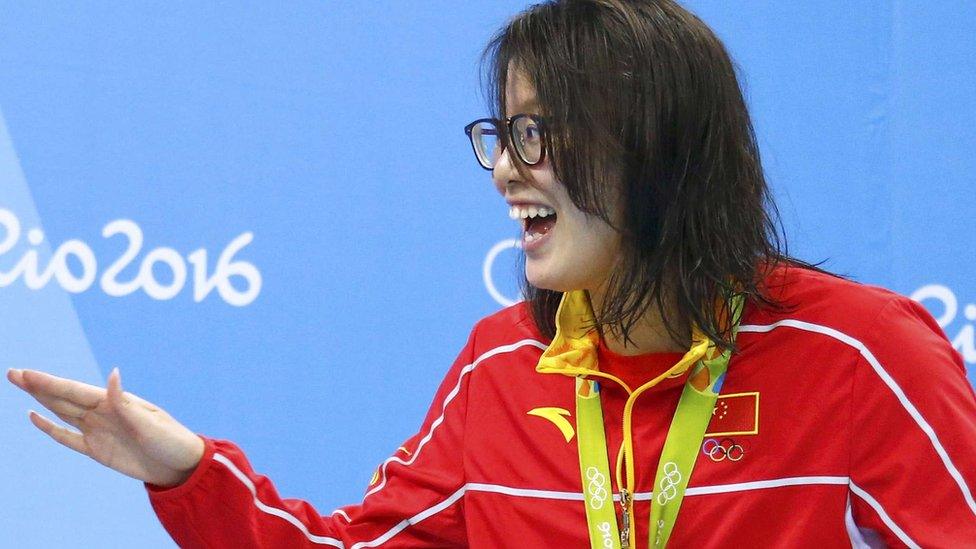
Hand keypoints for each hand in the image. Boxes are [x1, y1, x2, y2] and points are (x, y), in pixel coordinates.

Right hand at [6, 367, 204, 487]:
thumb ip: (125, 403)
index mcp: (115, 403)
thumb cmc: (171, 440)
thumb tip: (112, 373)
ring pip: (62, 413)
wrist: (180, 466)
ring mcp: (98, 431)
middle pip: (63, 398)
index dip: (49, 382)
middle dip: (38, 386)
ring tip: (22, 385)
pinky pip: (68, 438)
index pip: (75, 390)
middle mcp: (103, 414)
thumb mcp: (150, 423)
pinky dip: (50, 428)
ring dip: (41, 400)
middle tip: (13, 373)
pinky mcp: (97, 451)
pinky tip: (35, 416)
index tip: (26, 373)